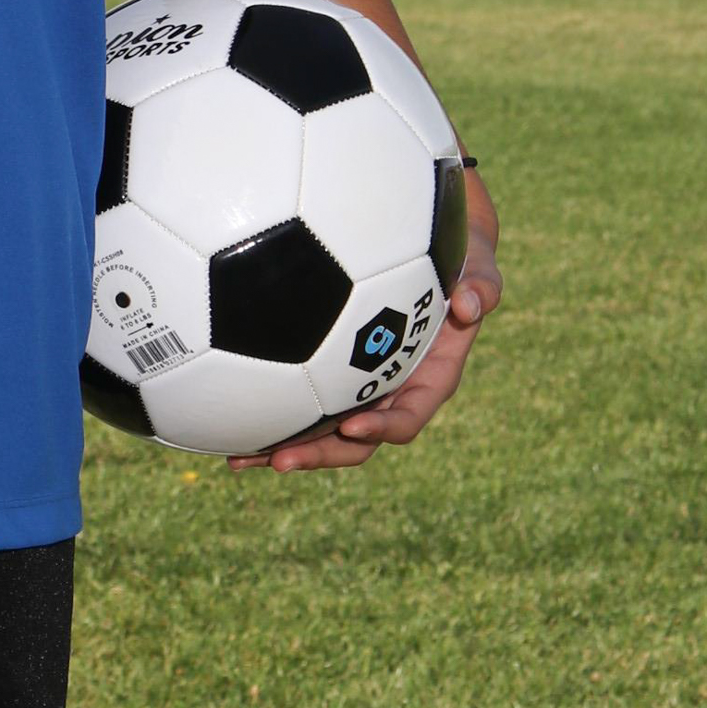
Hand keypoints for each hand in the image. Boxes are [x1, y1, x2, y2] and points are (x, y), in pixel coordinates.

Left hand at [227, 170, 502, 472]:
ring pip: (321, 430)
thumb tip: (472, 303)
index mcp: (427, 380)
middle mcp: (389, 392)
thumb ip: (482, 285)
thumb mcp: (480, 268)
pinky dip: (269, 412)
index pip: (407, 417)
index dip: (382, 427)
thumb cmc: (456, 257)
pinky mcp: (328, 373)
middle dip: (319, 454)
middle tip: (279, 459)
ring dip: (282, 447)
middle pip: (355, 441)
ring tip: (236, 458)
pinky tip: (225, 417)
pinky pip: (300, 400)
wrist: (426, 248)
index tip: (352, 426)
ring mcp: (358, 386)